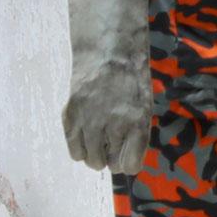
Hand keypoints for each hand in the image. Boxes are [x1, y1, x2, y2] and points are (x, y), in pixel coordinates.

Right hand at [62, 0, 151, 171]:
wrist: (108, 52)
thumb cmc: (132, 79)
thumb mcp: (145, 106)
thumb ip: (136, 134)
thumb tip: (127, 162)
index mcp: (137, 123)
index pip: (131, 164)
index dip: (129, 163)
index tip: (127, 157)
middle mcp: (113, 125)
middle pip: (109, 164)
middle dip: (112, 158)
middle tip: (112, 144)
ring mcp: (90, 121)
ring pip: (91, 160)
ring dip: (95, 155)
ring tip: (99, 139)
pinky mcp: (71, 115)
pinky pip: (74, 148)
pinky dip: (79, 148)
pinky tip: (85, 137)